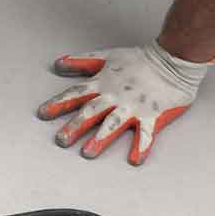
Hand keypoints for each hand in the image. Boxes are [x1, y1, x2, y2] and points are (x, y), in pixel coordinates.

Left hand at [36, 42, 210, 166]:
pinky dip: (141, 147)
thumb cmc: (140, 59)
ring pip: (113, 124)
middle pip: (90, 112)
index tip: (42, 114)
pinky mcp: (152, 116)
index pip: (76, 94)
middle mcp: (115, 97)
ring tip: (87, 153)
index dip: (58, 104)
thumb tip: (58, 63)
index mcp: (104, 83)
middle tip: (60, 140)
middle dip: (74, 126)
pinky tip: (134, 160)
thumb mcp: (108, 56)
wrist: (172, 60)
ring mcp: (133, 107)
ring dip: (100, 139)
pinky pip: (146, 134)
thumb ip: (82, 61)